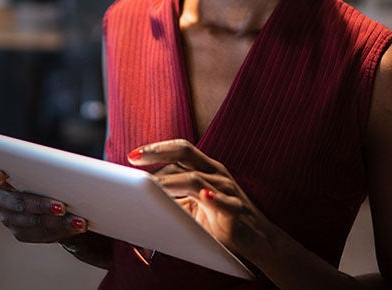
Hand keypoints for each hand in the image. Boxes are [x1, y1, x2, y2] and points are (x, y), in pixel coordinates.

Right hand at [0, 168, 88, 243]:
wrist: (55, 207)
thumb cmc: (48, 181)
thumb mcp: (45, 172)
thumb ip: (46, 169)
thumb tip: (65, 167)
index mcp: (1, 181)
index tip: (1, 176)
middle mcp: (2, 202)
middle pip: (20, 204)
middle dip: (42, 205)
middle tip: (61, 206)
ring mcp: (10, 220)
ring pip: (34, 222)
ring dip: (58, 222)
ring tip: (78, 220)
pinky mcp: (22, 234)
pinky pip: (42, 234)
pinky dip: (62, 230)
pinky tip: (77, 226)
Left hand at [129, 139, 276, 257]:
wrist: (259, 242)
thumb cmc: (221, 222)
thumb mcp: (194, 205)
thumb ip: (173, 196)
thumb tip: (139, 197)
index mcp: (206, 169)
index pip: (180, 150)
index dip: (157, 149)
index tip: (133, 155)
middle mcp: (216, 173)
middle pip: (185, 153)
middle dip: (157, 152)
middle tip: (133, 158)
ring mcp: (227, 189)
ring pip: (195, 178)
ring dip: (170, 181)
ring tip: (149, 185)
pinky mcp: (235, 210)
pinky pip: (222, 202)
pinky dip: (212, 198)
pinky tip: (203, 197)